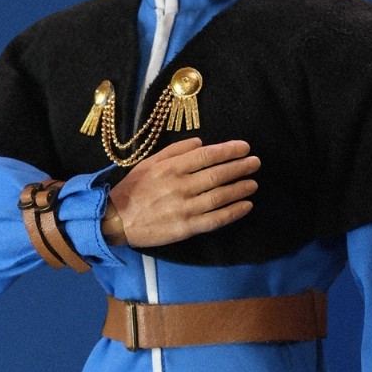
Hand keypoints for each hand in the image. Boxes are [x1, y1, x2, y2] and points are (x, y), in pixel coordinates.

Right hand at [102, 138, 258, 249]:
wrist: (116, 220)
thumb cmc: (133, 189)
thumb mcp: (149, 162)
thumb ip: (175, 150)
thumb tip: (201, 143)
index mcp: (171, 168)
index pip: (207, 156)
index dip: (229, 151)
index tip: (245, 147)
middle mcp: (180, 186)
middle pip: (217, 175)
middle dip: (240, 167)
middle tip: (255, 163)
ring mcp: (184, 208)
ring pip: (219, 196)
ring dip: (240, 189)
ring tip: (253, 183)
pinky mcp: (186, 228)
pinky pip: (214, 219)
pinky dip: (233, 212)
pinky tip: (246, 206)